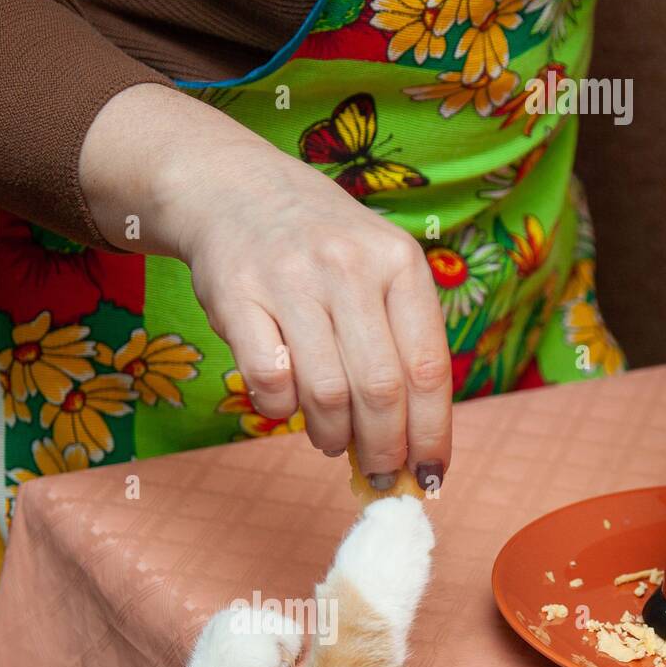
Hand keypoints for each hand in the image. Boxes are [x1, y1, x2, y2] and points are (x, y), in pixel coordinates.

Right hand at [79, 85, 451, 485]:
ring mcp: (292, 279)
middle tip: (378, 473)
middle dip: (383, 449)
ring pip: (326, 394)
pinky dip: (280, 411)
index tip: (428, 477)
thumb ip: (397, 344)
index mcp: (399, 263)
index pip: (428, 370)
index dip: (431, 435)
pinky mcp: (238, 295)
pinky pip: (269, 382)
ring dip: (331, 437)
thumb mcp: (375, 271)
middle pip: (380, 391)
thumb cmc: (318, 249)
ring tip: (330, 440)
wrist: (234, 190)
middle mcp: (350, 266)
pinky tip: (286, 405)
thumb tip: (412, 445)